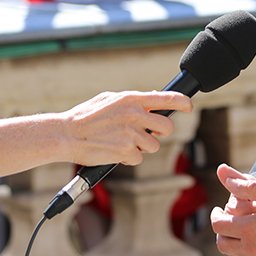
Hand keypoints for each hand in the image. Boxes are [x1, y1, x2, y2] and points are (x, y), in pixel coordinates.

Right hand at [63, 90, 191, 165]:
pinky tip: (115, 151)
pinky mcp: (126, 151)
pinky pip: (138, 158)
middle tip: (147, 133)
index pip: (167, 98)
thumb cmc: (86, 116)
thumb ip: (132, 100)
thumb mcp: (109, 99)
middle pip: (167, 127)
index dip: (183, 103)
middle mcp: (135, 115)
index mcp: (131, 99)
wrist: (66, 135)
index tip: (188, 106)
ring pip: (153, 145)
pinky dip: (129, 158)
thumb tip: (154, 97)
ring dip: (141, 147)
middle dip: (159, 132)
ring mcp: (131, 134)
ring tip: (122, 142)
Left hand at [210, 163, 255, 255]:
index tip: (220, 210)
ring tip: (244, 237)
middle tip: (231, 222)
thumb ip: (246, 185)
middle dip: (223, 231)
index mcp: (249, 228)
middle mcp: (250, 249)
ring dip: (234, 248)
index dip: (216, 215)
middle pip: (222, 244)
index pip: (218, 225)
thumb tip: (222, 172)